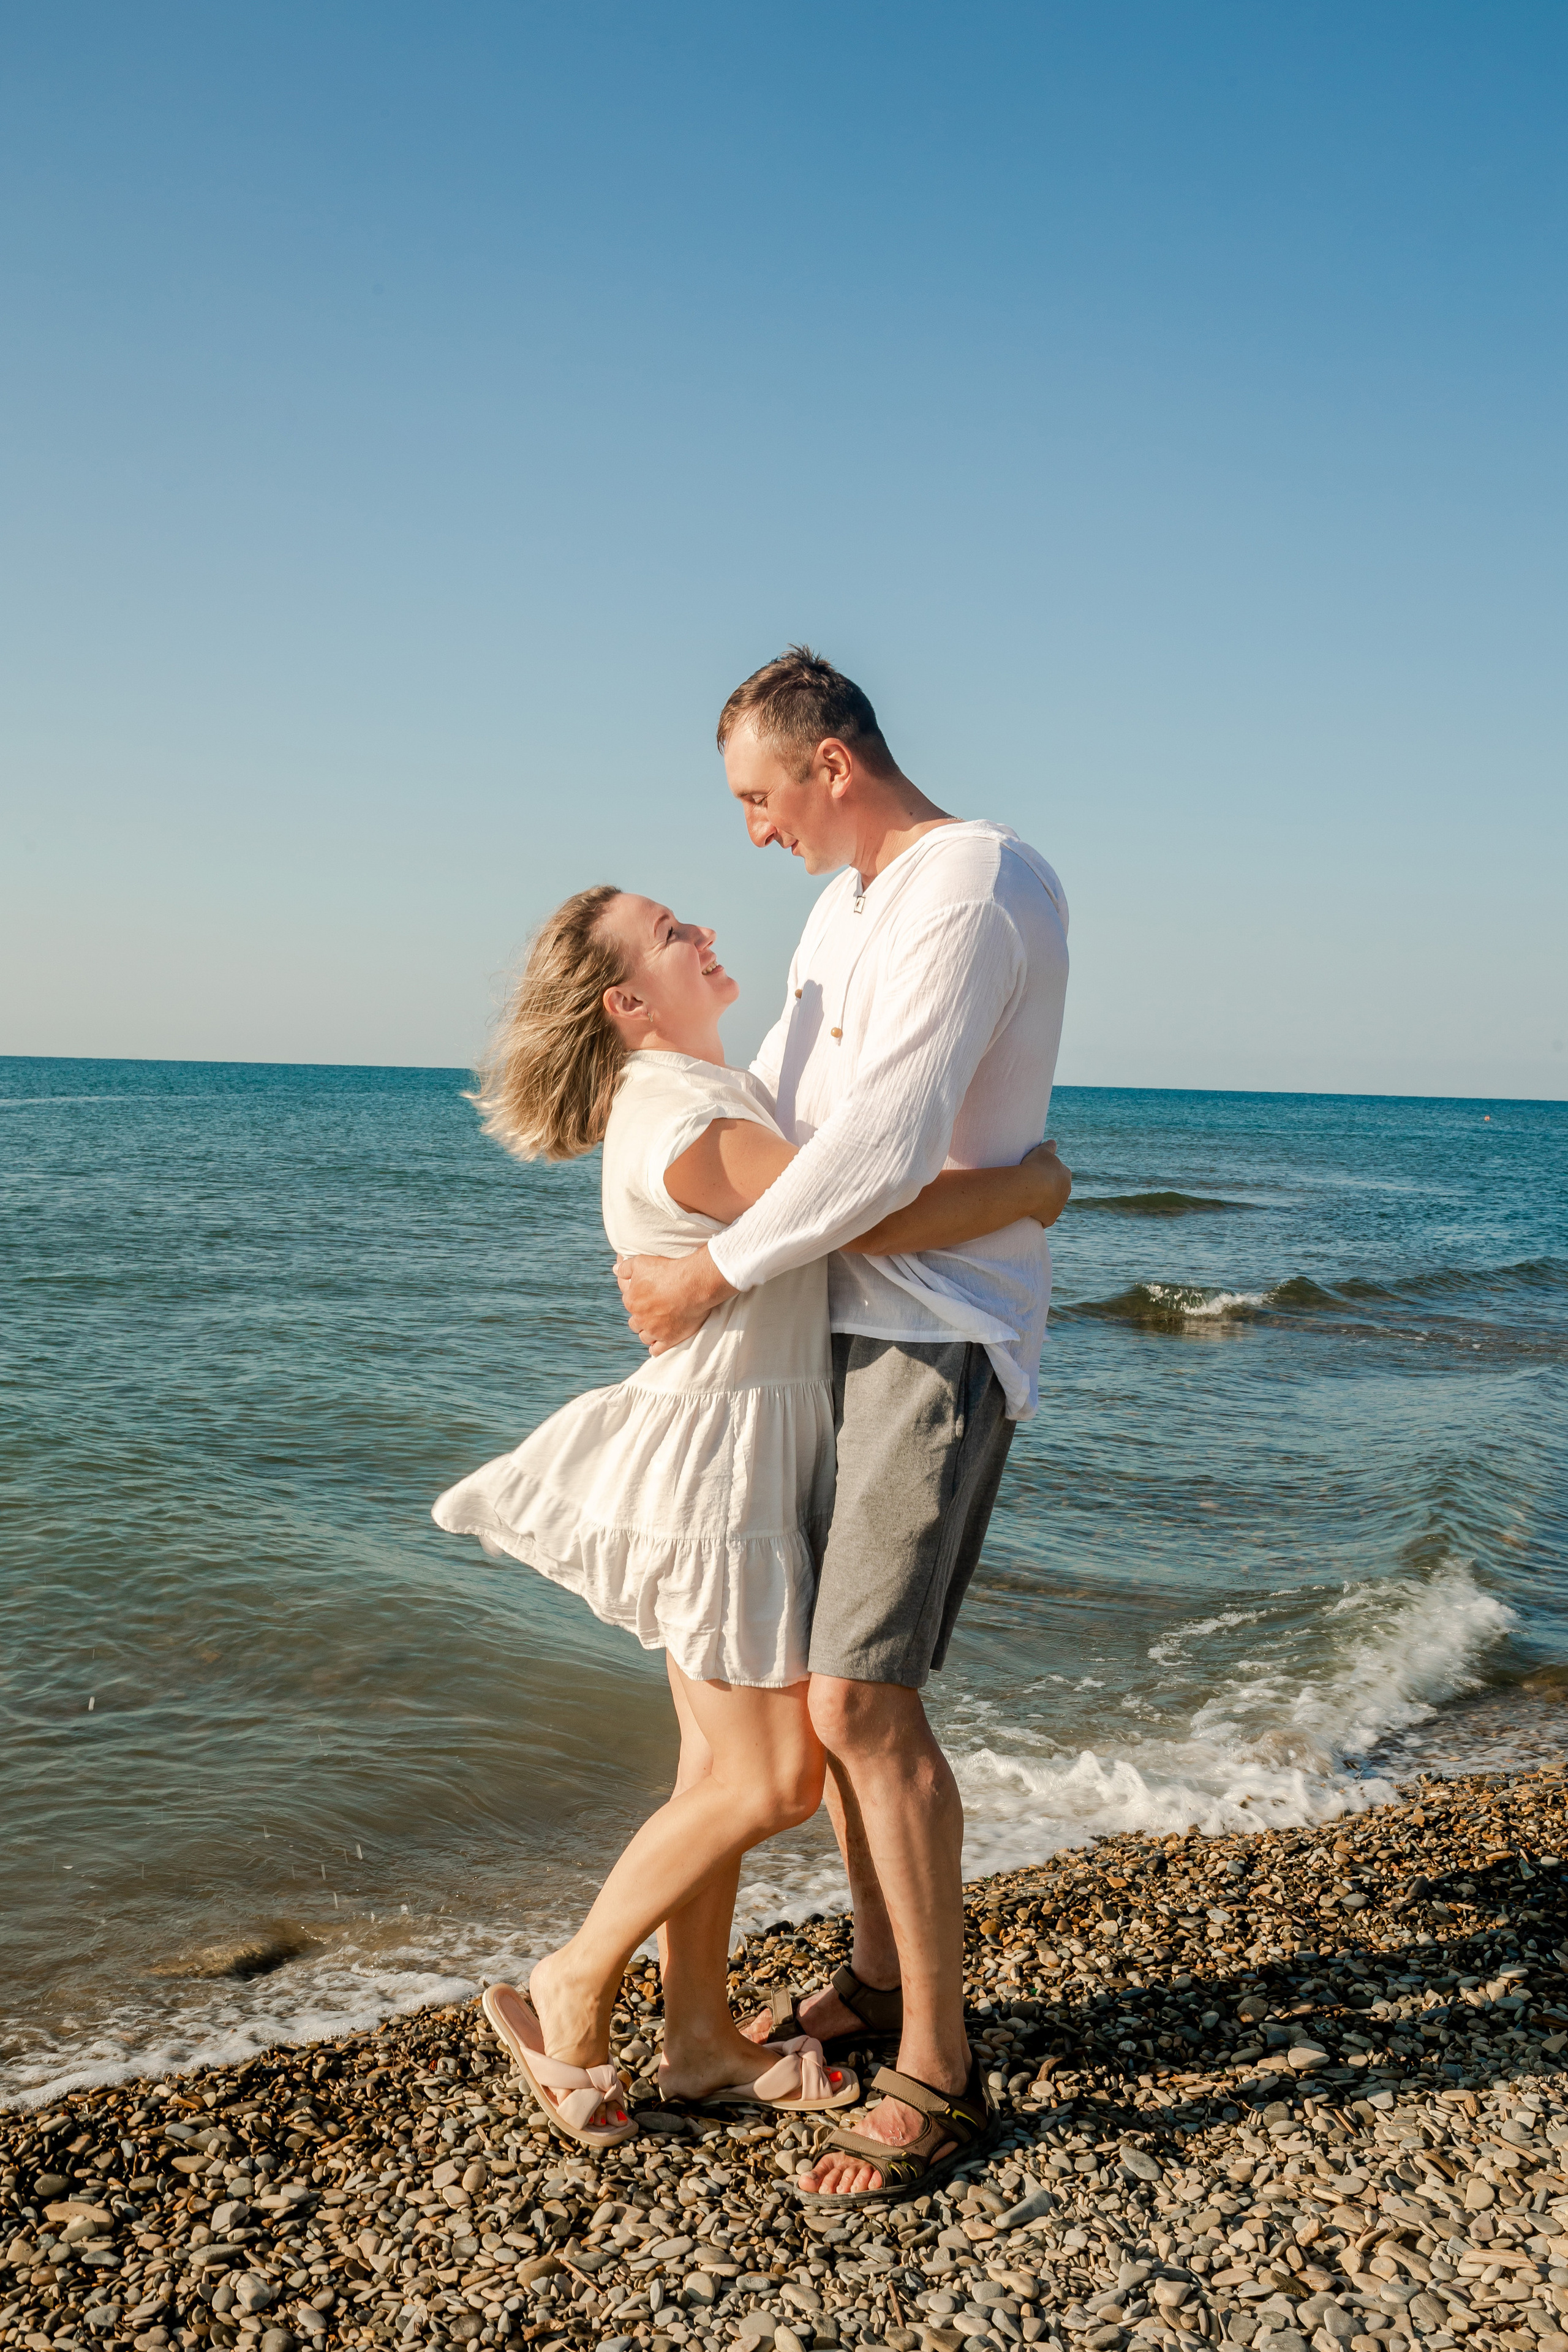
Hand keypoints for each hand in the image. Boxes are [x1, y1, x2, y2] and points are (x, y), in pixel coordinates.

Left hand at [614, 1245, 736, 1353]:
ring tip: (654, 1328)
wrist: (692, 1284)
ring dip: (647, 1333)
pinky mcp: (669, 1339)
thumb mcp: (642, 1262)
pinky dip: (655, 1349)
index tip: (646, 1297)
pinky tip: (656, 1346)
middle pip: (635, 1322)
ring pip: (644, 1337)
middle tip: (652, 1312)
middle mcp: (640, 1318)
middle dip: (640, 1318)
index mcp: (631, 1301)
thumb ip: (626, 1268)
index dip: (637, 1299)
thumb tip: (615, 1270)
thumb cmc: (667, 1270)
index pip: (629, 1303)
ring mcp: (654, 1331)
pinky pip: (657, 1350)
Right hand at [1021, 1138, 1071, 1227]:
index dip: (1048, 1175)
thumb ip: (1049, 1147)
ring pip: (1052, 1205)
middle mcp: (1066, 1191)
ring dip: (1043, 1204)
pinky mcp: (1051, 1218)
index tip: (1037, 1175)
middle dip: (1048, 1191)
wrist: (1031, 1188)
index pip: (1059, 1175)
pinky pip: (1045, 1218)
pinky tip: (1029, 1214)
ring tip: (1028, 1201)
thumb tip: (1053, 1142)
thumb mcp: (1042, 1151)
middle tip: (1031, 1188)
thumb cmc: (1036, 1167)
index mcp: (1065, 1174)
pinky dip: (1039, 1217)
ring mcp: (1059, 1206)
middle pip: (1057, 1191)